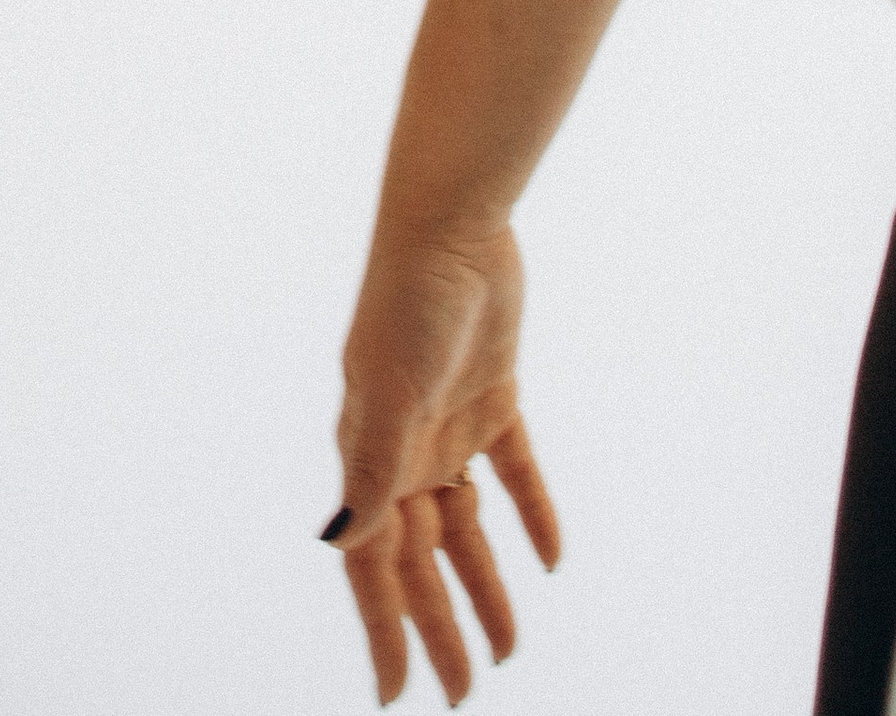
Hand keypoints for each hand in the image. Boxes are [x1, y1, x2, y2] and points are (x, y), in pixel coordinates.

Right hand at [325, 219, 560, 707]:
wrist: (449, 227)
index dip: (384, 633)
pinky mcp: (491, 396)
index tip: (395, 696)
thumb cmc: (408, 303)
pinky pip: (514, 474)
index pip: (376, 567)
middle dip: (440, 630)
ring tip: (508, 651)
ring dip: (486, 589)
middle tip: (464, 695)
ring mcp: (448, 425)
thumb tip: (344, 542)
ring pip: (468, 531)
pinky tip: (551, 560)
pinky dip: (532, 515)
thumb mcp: (391, 393)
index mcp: (370, 457)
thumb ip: (373, 469)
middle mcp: (404, 450)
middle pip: (424, 562)